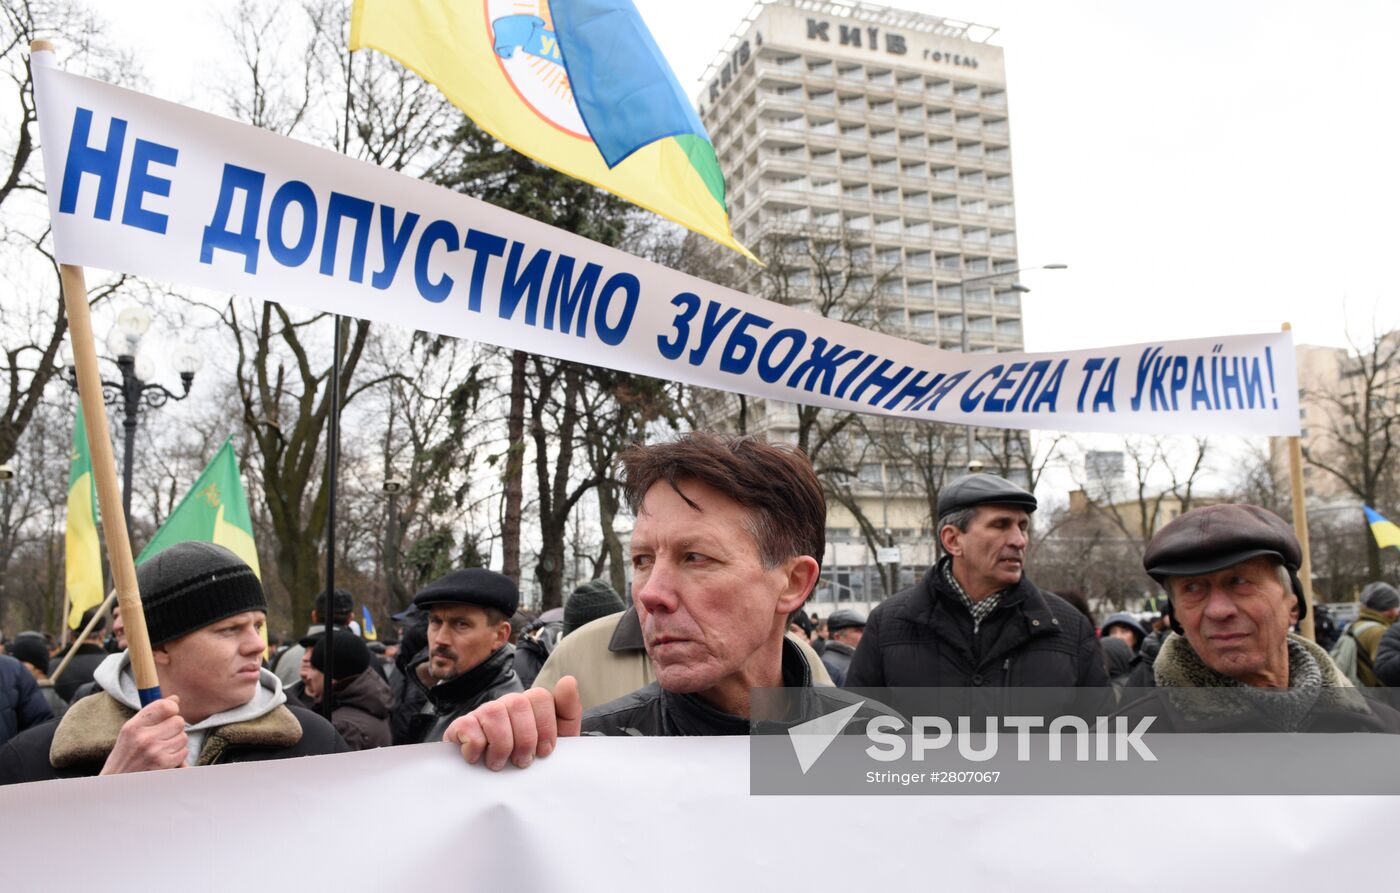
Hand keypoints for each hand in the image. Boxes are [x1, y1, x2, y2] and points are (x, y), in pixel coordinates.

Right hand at [100, 695, 187, 774]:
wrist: (117, 783)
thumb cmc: (126, 754)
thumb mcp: (131, 731)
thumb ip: (152, 714)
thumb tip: (175, 699)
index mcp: (134, 726)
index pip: (165, 706)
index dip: (172, 708)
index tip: (169, 714)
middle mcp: (144, 738)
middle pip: (179, 721)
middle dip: (175, 727)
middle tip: (164, 734)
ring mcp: (154, 752)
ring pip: (183, 737)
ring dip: (177, 742)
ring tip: (162, 747)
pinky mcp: (163, 764)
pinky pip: (183, 752)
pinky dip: (178, 755)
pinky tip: (165, 757)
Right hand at [444, 676, 581, 770]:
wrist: (498, 788)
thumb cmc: (530, 760)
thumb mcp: (558, 740)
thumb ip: (568, 711)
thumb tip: (569, 681)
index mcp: (531, 706)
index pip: (541, 697)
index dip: (546, 727)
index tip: (545, 752)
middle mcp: (507, 705)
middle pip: (519, 703)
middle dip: (525, 739)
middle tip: (523, 762)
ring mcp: (483, 713)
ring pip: (495, 712)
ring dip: (501, 745)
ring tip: (500, 764)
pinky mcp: (460, 727)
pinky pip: (468, 725)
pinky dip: (476, 746)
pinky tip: (478, 758)